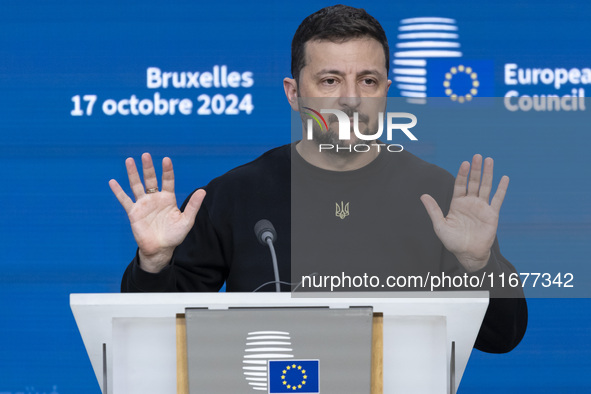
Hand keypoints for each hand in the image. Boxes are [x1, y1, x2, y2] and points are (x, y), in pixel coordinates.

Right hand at [109, 153, 205, 272]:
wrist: (160, 249)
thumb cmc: (175, 235)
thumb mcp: (187, 220)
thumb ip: (193, 205)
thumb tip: (203, 191)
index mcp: (168, 198)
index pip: (168, 180)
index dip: (167, 170)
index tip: (166, 159)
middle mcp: (155, 198)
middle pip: (150, 179)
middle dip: (148, 168)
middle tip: (146, 155)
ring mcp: (143, 204)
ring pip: (136, 185)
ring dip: (133, 174)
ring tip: (129, 160)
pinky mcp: (133, 212)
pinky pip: (124, 200)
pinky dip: (118, 191)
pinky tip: (112, 182)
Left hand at [420, 154, 507, 271]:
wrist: (468, 253)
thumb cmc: (452, 241)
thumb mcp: (439, 225)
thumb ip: (433, 210)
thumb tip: (423, 196)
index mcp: (457, 203)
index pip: (460, 184)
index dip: (462, 174)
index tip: (464, 163)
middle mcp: (470, 202)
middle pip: (474, 182)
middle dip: (475, 169)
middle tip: (477, 156)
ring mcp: (482, 207)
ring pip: (486, 187)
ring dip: (488, 174)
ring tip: (489, 160)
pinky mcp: (492, 214)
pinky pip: (498, 199)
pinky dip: (501, 188)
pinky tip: (504, 178)